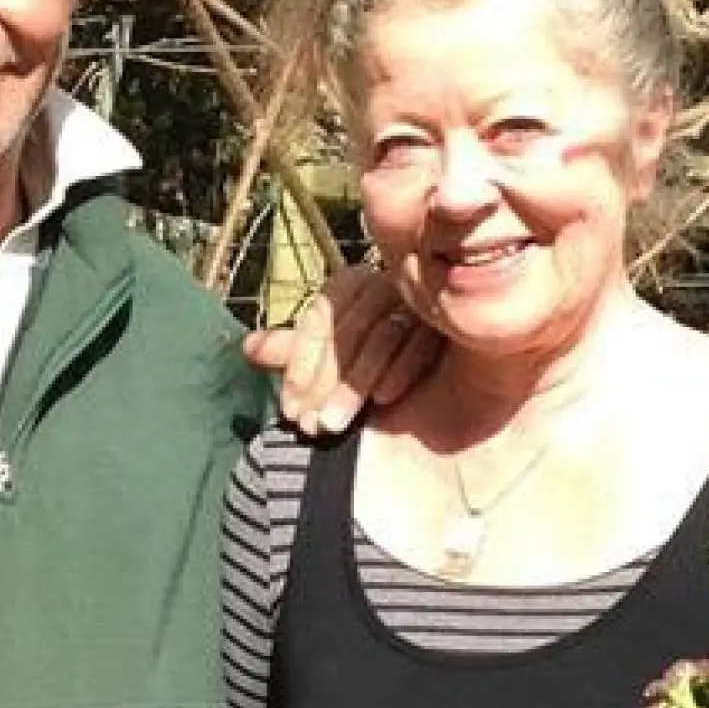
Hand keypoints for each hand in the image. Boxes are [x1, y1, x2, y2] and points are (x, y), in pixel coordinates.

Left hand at [244, 264, 438, 436]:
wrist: (460, 366)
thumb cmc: (383, 357)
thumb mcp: (335, 356)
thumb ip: (295, 351)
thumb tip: (248, 348)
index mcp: (353, 282)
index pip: (318, 318)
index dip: (299, 367)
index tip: (289, 410)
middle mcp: (386, 280)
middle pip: (347, 331)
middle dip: (324, 385)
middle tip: (309, 427)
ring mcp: (422, 296)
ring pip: (381, 337)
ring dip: (354, 386)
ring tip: (334, 426)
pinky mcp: (453, 317)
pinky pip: (423, 339)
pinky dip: (400, 369)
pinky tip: (383, 401)